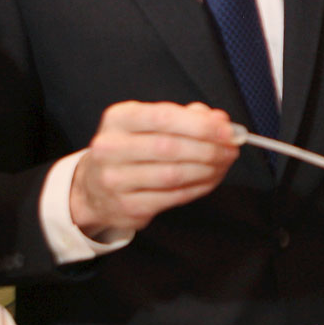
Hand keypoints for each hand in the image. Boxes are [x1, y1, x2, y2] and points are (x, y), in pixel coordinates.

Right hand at [69, 101, 239, 238]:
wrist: (92, 188)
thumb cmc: (130, 149)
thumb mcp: (149, 123)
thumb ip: (186, 118)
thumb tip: (220, 121)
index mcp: (118, 119)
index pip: (164, 117)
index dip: (200, 125)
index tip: (226, 130)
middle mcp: (110, 148)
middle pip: (170, 148)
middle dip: (209, 149)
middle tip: (231, 149)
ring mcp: (115, 180)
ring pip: (173, 175)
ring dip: (207, 170)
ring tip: (223, 164)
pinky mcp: (127, 206)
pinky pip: (172, 197)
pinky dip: (198, 188)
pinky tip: (209, 180)